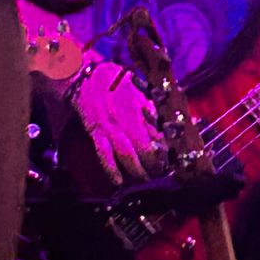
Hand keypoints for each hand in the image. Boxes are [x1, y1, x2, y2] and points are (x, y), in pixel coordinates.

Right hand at [72, 60, 162, 183]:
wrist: (87, 78)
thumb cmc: (117, 83)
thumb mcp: (140, 92)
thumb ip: (154, 110)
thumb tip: (171, 125)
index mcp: (140, 110)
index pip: (158, 136)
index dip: (166, 151)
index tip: (172, 160)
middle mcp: (126, 121)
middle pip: (144, 150)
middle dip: (154, 166)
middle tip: (160, 174)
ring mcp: (110, 129)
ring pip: (126, 156)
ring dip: (136, 171)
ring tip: (145, 180)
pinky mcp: (96, 133)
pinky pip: (104, 155)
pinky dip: (111, 170)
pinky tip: (118, 182)